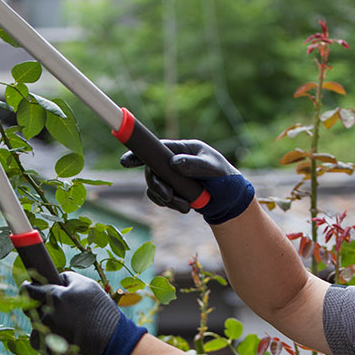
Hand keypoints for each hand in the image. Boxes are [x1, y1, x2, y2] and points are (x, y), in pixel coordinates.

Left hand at [22, 272, 147, 354]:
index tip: (27, 287)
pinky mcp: (48, 349)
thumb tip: (55, 278)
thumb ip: (67, 277)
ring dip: (44, 322)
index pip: (29, 290)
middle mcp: (47, 314)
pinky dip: (44, 338)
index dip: (27, 287)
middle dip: (38, 305)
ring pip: (35, 324)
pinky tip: (57, 335)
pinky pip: (37, 340)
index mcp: (55, 296)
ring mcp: (47, 333)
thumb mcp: (88, 285)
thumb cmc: (101, 310)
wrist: (110, 341)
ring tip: (63, 325)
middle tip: (53, 308)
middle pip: (30, 307)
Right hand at [120, 139, 254, 224]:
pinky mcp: (172, 190)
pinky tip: (184, 207)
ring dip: (165, 198)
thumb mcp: (212, 168)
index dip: (139, 153)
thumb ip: (195, 165)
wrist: (229, 199)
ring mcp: (171, 176)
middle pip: (151, 170)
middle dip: (157, 185)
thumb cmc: (224, 177)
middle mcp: (173, 160)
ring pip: (154, 186)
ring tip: (184, 206)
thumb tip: (174, 163)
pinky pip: (160, 197)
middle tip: (168, 197)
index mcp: (182, 149)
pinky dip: (169, 204)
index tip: (125, 162)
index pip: (156, 147)